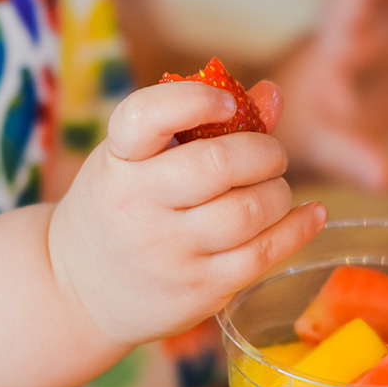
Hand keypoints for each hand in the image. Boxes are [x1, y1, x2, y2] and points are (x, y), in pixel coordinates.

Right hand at [48, 80, 326, 344]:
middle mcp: (138, 205)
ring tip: (275, 190)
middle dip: (264, 152)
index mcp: (118, 160)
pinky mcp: (198, 289)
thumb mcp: (137, 161)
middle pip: (217, 165)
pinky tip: (309, 214)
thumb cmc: (121, 209)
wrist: (78, 290)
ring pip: (248, 211)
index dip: (194, 100)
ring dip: (279, 192)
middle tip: (270, 156)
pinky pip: (262, 254)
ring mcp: (169, 252)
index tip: (226, 102)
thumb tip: (272, 96)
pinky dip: (297, 229)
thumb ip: (200, 125)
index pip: (146, 116)